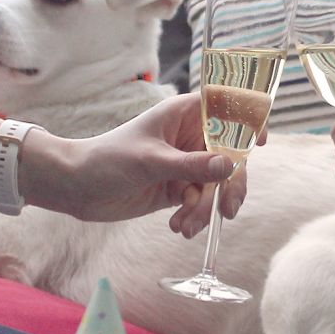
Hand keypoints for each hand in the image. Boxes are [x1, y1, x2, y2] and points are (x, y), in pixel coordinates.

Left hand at [19, 93, 247, 231]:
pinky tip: (179, 227)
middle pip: (231, 156)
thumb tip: (229, 167)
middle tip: (227, 209)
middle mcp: (190, 137)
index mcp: (184, 114)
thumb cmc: (106, 160)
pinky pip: (201, 203)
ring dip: (207, 208)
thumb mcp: (150, 161)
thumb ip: (191, 165)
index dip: (248, 119)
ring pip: (217, 185)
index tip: (259, 143)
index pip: (227, 106)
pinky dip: (195, 217)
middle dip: (230, 185)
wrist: (76, 188)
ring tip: (186, 226)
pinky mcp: (178, 189)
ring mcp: (186, 164)